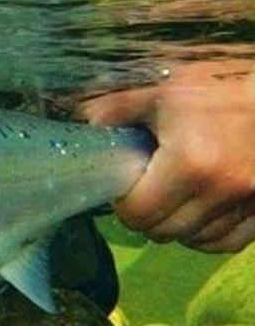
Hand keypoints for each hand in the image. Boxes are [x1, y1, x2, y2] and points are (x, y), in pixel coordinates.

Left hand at [78, 60, 254, 252]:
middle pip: (165, 233)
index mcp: (189, 163)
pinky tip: (200, 212)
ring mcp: (249, 202)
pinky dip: (209, 234)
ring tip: (173, 197)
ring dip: (178, 226)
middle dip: (147, 216)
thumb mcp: (160, 88)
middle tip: (145, 190)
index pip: (138, 214)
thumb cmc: (216, 83)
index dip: (124, 202)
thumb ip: (116, 109)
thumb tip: (87, 127)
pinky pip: (230, 242)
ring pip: (197, 241)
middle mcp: (221, 190)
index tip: (126, 183)